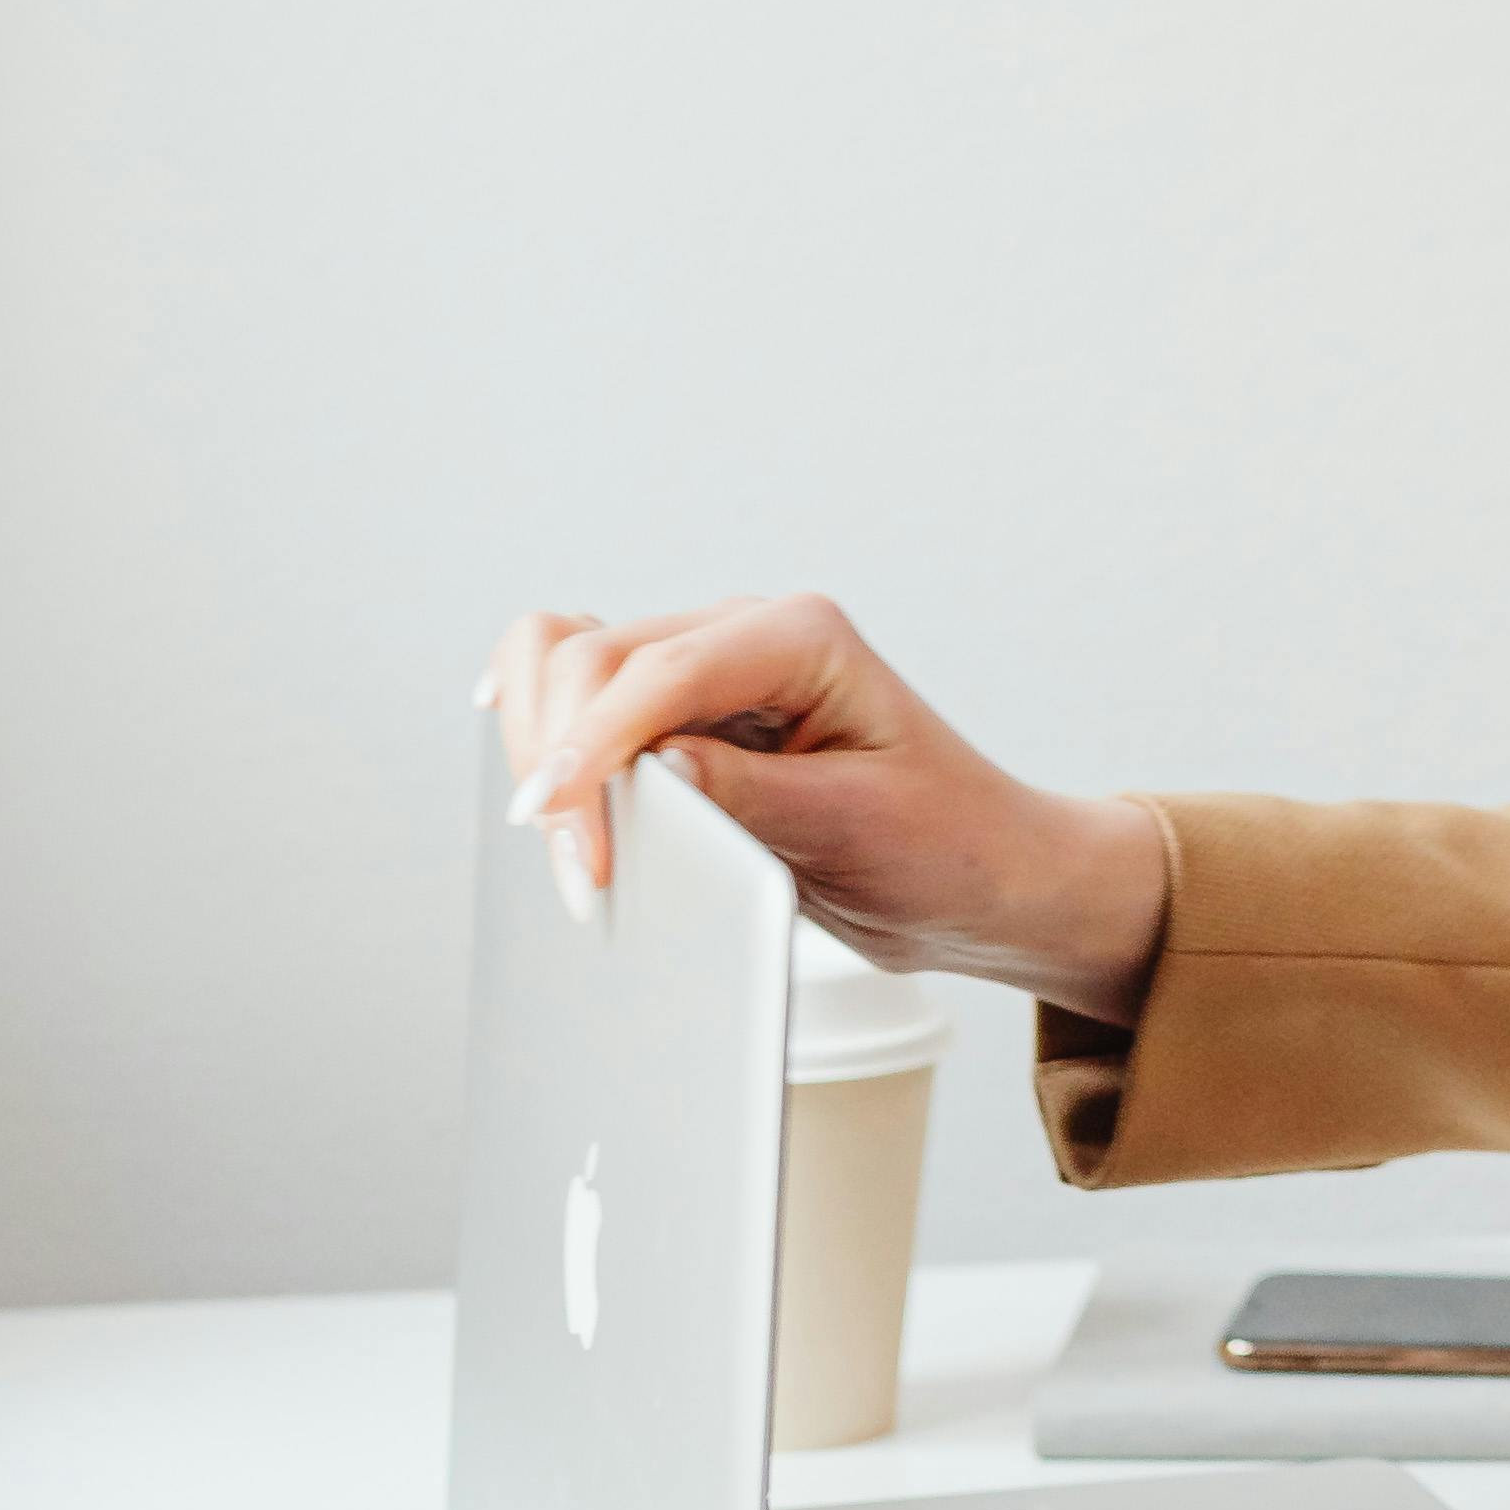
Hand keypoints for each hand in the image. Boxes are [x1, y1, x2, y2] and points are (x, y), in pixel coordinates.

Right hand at [481, 592, 1169, 1026]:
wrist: (983, 875)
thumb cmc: (944, 847)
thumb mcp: (857, 830)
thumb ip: (752, 798)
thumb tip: (651, 771)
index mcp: (804, 637)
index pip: (662, 672)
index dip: (596, 747)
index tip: (560, 827)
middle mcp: (748, 633)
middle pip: (592, 655)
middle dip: (561, 758)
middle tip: (574, 871)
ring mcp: (710, 667)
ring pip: (567, 657)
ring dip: (539, 740)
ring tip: (553, 840)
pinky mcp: (686, 714)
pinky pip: (584, 691)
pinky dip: (544, 725)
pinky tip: (526, 763)